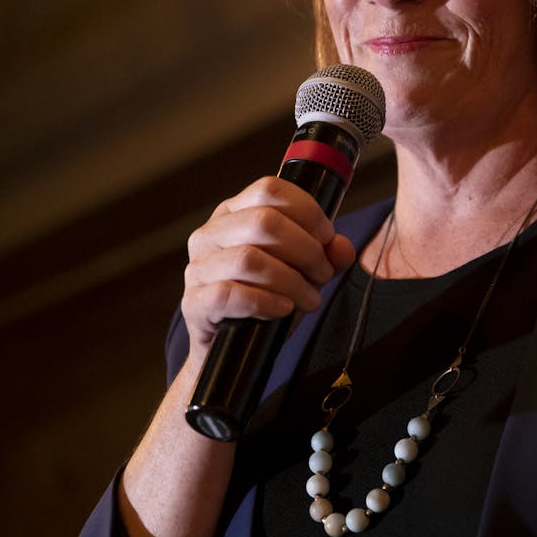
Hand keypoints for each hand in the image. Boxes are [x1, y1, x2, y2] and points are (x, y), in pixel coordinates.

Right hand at [180, 176, 355, 354]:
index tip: (327, 237)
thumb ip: (326, 255)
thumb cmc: (267, 297)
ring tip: (310, 298)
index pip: (270, 189)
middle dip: (306, 249)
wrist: (233, 347)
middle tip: (323, 273)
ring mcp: (199, 267)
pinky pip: (230, 294)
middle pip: (264, 222)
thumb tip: (341, 247)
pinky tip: (284, 309)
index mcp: (235, 213)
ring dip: (292, 280)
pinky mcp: (195, 302)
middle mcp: (211, 233)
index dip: (307, 210)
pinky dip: (265, 302)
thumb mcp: (302, 270)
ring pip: (249, 259)